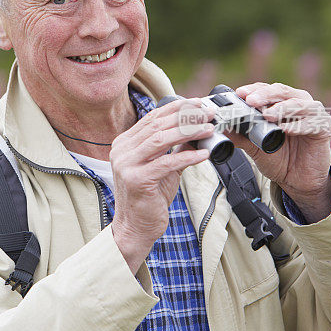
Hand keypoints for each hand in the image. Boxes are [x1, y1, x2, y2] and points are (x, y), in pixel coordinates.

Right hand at [109, 99, 214, 271]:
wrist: (136, 226)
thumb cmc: (150, 197)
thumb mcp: (164, 167)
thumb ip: (176, 148)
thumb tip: (197, 129)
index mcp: (125, 143)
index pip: (153, 117)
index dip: (177, 108)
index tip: (198, 104)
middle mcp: (121, 150)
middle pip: (157, 124)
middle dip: (186, 116)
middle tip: (209, 114)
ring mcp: (126, 164)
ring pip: (160, 139)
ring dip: (188, 131)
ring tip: (209, 129)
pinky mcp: (137, 180)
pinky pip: (166, 163)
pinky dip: (187, 156)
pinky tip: (204, 154)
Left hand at [234, 82, 330, 221]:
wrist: (296, 180)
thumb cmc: (277, 157)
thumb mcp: (253, 145)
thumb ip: (239, 134)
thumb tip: (218, 126)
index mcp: (280, 102)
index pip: (265, 89)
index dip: (253, 89)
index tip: (240, 93)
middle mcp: (298, 102)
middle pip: (281, 92)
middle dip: (265, 95)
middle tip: (251, 101)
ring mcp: (313, 114)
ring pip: (299, 104)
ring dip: (282, 108)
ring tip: (267, 115)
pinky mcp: (324, 128)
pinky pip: (312, 124)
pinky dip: (298, 125)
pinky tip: (286, 129)